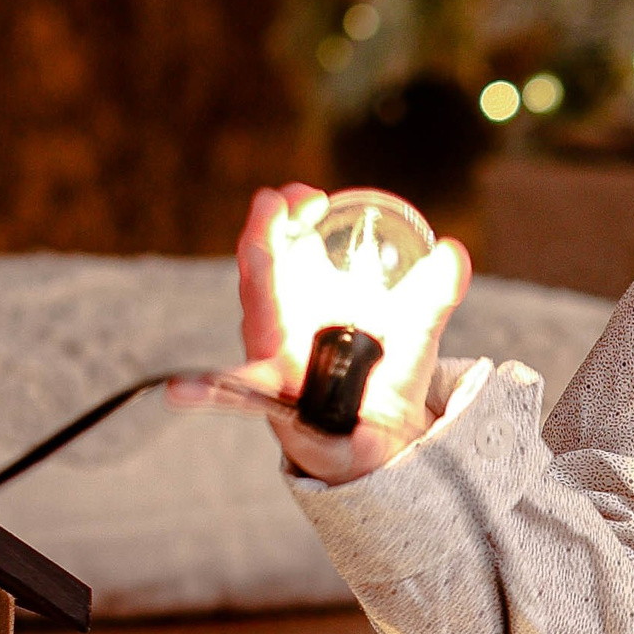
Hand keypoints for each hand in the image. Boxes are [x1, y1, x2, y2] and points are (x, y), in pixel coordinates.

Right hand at [172, 183, 473, 485]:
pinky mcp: (270, 401)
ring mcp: (269, 359)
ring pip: (252, 316)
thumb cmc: (385, 373)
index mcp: (304, 297)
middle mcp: (278, 323)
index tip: (311, 194)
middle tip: (278, 200)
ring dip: (254, 277)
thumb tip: (453, 250)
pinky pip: (234, 394)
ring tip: (255, 247)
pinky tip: (180, 392)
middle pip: (260, 268)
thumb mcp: (416, 329)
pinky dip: (207, 391)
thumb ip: (436, 293)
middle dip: (266, 230)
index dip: (287, 214)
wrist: (384, 439)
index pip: (283, 245)